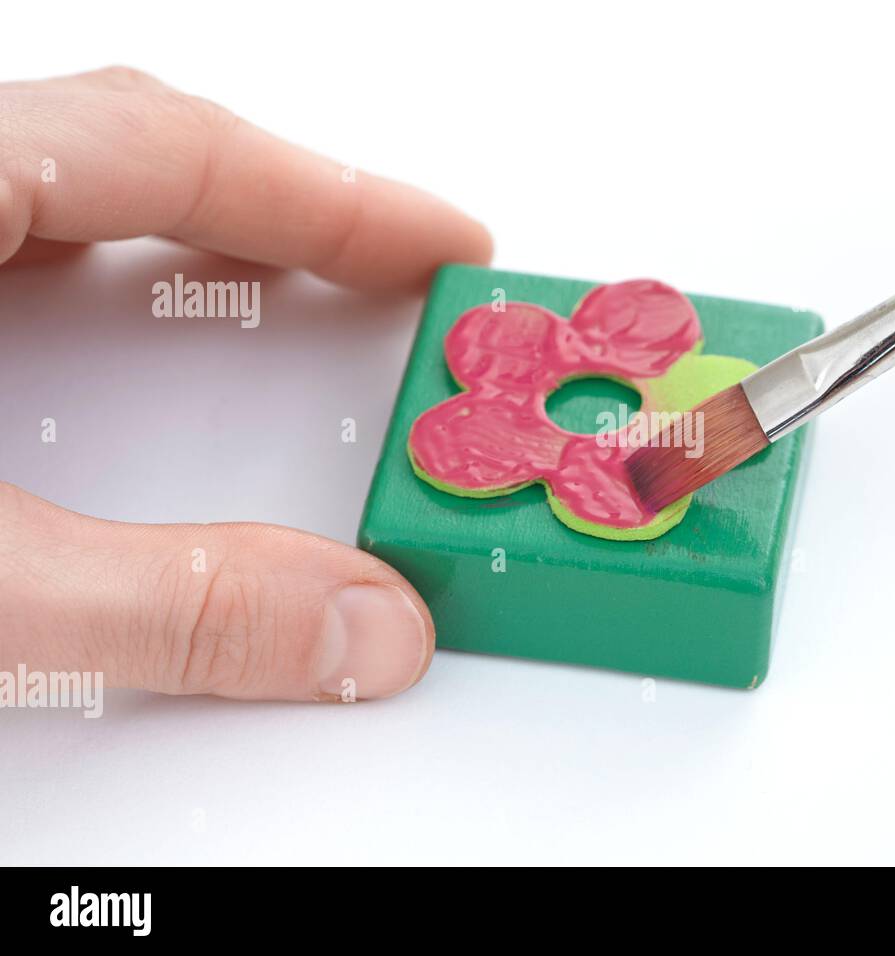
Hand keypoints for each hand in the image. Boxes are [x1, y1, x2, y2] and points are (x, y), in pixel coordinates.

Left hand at [0, 67, 492, 700]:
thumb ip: (172, 605)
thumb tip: (356, 625)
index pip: (176, 145)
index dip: (338, 198)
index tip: (445, 249)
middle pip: (136, 151)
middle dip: (288, 213)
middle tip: (393, 277)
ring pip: (62, 191)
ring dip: (191, 241)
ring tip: (285, 301)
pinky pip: (5, 243)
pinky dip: (97, 283)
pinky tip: (115, 351)